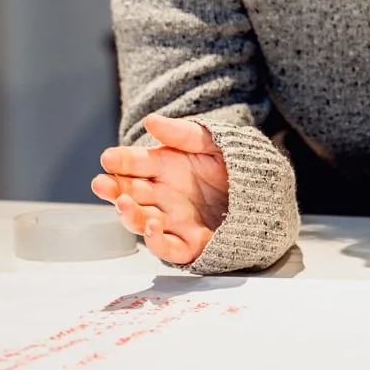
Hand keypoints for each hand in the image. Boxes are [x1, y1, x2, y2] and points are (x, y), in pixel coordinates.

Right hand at [91, 115, 228, 264]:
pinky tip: (153, 226)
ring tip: (123, 203)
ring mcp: (175, 220)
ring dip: (129, 214)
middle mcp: (164, 195)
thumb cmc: (235, 166)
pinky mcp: (191, 243)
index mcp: (165, 167)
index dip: (120, 161)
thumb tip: (151, 121)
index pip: (135, 163)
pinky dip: (156, 241)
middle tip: (102, 183)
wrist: (267, 193)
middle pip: (131, 194)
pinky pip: (168, 248)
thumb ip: (182, 134)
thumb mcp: (212, 142)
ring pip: (142, 221)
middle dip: (113, 189)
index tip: (108, 158)